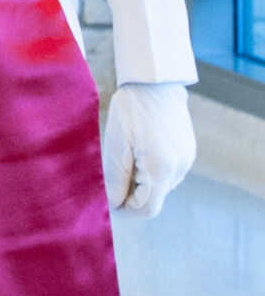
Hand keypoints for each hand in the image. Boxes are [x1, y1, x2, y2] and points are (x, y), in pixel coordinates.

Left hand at [103, 81, 194, 217]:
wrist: (155, 83)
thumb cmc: (130, 112)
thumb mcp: (115, 145)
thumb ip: (115, 178)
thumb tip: (113, 205)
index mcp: (161, 169)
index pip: (147, 209)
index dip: (126, 212)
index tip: (107, 205)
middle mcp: (179, 169)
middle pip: (153, 198)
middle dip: (130, 195)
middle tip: (108, 177)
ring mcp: (186, 160)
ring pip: (159, 186)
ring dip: (140, 181)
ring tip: (122, 157)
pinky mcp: (187, 152)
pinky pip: (167, 171)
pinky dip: (150, 170)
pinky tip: (137, 149)